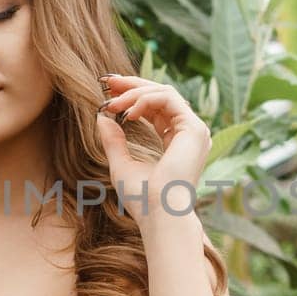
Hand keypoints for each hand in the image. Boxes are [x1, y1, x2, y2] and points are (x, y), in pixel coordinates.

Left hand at [95, 73, 211, 226]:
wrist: (159, 214)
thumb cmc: (143, 198)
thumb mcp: (121, 163)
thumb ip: (114, 140)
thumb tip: (102, 117)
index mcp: (177, 141)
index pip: (156, 107)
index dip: (133, 95)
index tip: (108, 90)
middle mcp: (189, 133)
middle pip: (161, 95)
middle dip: (132, 85)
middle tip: (108, 82)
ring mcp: (194, 130)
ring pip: (164, 93)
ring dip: (134, 93)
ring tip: (112, 102)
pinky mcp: (194, 128)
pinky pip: (168, 99)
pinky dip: (145, 100)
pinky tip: (127, 111)